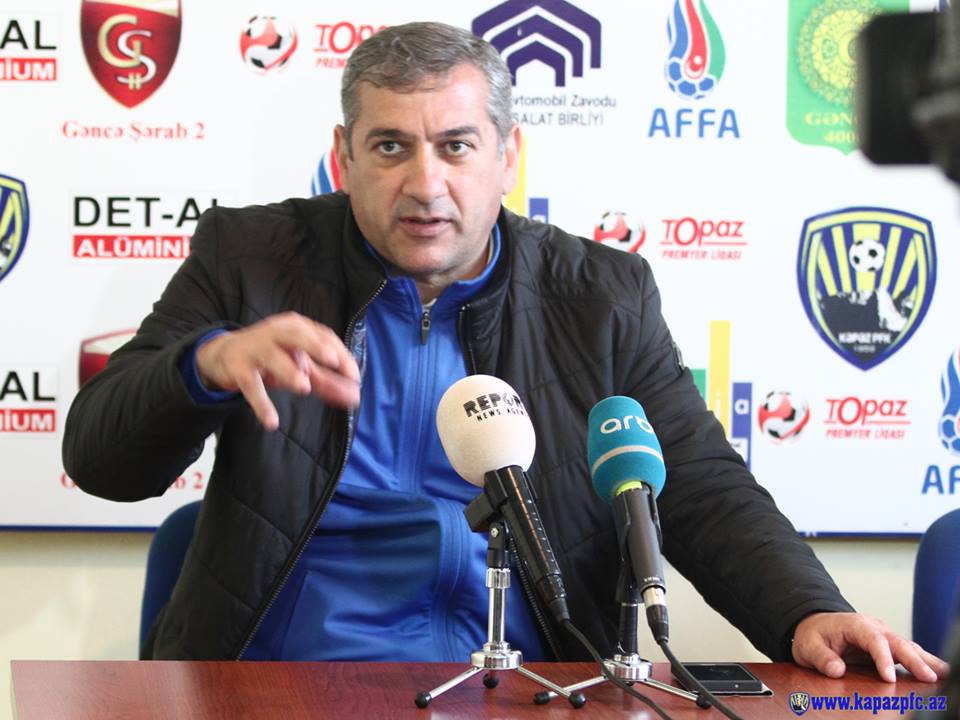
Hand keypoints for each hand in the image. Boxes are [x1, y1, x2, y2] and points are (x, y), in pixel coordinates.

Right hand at [196, 312, 359, 429]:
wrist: (224, 355)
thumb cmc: (271, 357)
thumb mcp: (300, 366)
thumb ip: (328, 381)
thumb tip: (356, 397)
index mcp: (296, 327)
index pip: (323, 336)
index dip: (340, 354)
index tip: (354, 376)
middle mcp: (276, 333)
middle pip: (296, 335)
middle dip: (315, 346)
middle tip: (332, 361)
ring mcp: (255, 348)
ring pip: (272, 356)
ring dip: (288, 370)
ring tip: (304, 387)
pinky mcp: (238, 367)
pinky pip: (251, 385)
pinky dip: (261, 403)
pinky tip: (272, 422)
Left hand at [792, 612, 948, 682]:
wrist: (814, 626)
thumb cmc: (812, 635)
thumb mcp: (808, 646)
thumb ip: (822, 658)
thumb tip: (837, 670)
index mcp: (854, 624)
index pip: (873, 640)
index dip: (883, 658)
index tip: (889, 677)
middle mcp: (873, 627)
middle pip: (897, 642)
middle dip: (914, 660)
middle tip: (928, 677)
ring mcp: (882, 635)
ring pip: (907, 645)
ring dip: (924, 659)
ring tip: (943, 672)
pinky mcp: (887, 645)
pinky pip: (907, 651)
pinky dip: (922, 660)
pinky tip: (936, 669)